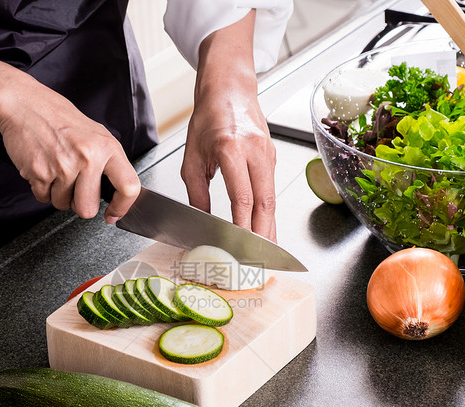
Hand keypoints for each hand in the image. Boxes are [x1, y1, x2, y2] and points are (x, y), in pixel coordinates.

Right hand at [0, 75, 140, 221]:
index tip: (114, 213)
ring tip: (55, 167)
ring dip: (57, 193)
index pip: (128, 186)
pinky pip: (43, 198)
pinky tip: (43, 166)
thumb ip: (107, 161)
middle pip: (87, 209)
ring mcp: (63, 167)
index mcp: (107, 147)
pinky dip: (41, 188)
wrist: (24, 104)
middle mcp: (88, 158)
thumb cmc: (58, 117)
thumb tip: (117, 191)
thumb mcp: (95, 133)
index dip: (122, 207)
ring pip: (62, 204)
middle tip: (73, 185)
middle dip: (78, 203)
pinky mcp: (40, 172)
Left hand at [181, 11, 276, 240]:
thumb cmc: (208, 120)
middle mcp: (255, 151)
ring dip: (270, 227)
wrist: (230, 90)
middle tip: (259, 259)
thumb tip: (202, 222)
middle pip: (265, 202)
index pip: (242, 196)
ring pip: (272, 199)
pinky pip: (271, 190)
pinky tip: (264, 228)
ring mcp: (268, 154)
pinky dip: (268, 212)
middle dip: (263, 234)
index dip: (243, 224)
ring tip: (266, 251)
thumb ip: (196, 192)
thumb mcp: (192, 157)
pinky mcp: (273, 158)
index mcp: (231, 148)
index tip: (239, 246)